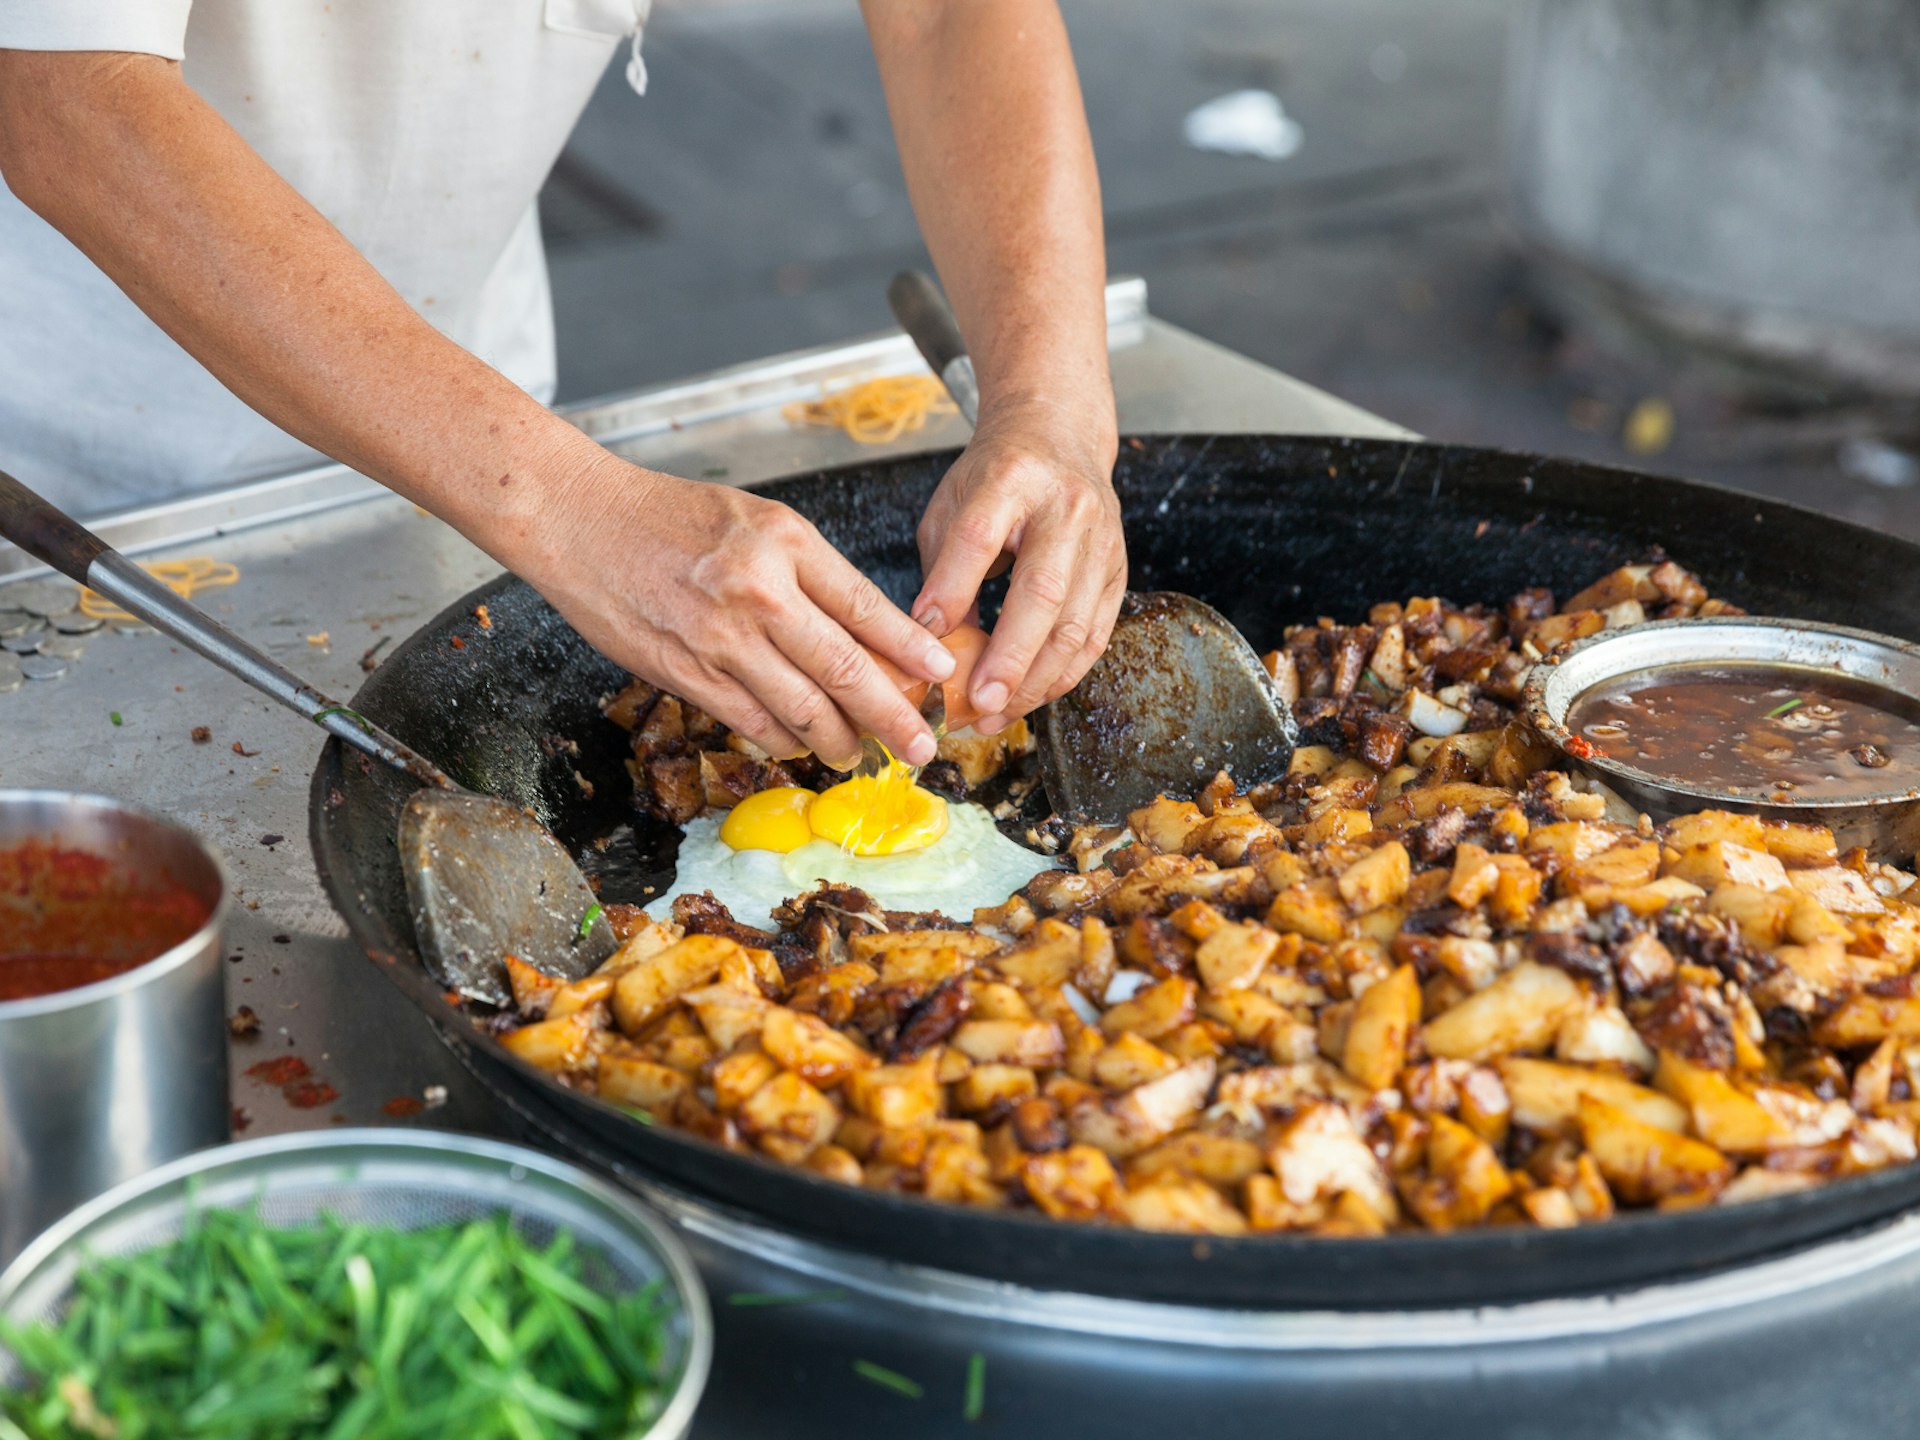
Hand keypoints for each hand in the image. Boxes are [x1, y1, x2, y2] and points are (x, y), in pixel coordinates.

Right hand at [516, 456, 954, 770]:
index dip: (910, 649)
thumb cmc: (669, 516)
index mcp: (786, 541)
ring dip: (839, 740)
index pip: (865, 606)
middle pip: (845, 668)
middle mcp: (759, 589)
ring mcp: (720, 636)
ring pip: (801, 707)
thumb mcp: (755, 519)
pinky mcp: (684, 671)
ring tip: (860, 754)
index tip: (941, 674)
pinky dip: (783, 739)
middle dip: (892, 716)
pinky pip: (751, 720)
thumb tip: (865, 633)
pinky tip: (800, 745)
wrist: (579, 518)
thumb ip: (807, 571)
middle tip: (920, 747)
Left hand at [912, 412, 1123, 733]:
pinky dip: (1062, 675)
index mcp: (1012, 478)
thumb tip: (929, 643)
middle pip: (1041, 590)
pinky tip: (1029, 699)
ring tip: (994, 715)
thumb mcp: (953, 504)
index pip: (979, 536)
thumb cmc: (996, 477)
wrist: (1060, 437)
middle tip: (977, 703)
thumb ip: (942, 568)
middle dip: (1008, 656)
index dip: (952, 589)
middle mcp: (1066, 508)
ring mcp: (1101, 541)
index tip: (923, 638)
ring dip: (1034, 681)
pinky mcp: (1118, 572)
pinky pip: (1095, 637)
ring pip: (1075, 624)